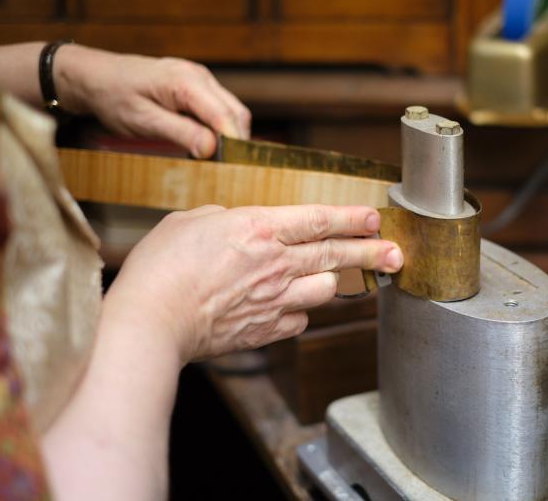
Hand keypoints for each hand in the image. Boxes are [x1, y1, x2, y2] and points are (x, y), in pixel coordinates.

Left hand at [55, 44, 249, 157]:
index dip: (233, 144)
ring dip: (229, 135)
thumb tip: (212, 149)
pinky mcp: (198, 86)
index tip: (231, 169)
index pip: (225, 117)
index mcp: (186, 82)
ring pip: (232, 111)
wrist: (96, 77)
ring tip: (213, 158)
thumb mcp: (143, 121)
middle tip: (224, 169)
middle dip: (236, 142)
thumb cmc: (114, 97)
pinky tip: (205, 143)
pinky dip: (220, 128)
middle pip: (236, 114)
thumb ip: (180, 133)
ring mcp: (201, 79)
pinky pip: (220, 108)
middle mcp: (199, 76)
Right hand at [103, 205, 401, 362]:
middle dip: (371, 252)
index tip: (374, 216)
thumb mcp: (191, 222)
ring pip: (325, 290)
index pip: (319, 219)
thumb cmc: (162, 268)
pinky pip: (298, 320)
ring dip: (330, 282)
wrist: (151, 321)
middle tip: (395, 253)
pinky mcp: (267, 330)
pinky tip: (287, 308)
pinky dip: (297, 313)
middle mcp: (277, 264)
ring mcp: (275, 300)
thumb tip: (237, 225)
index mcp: (260, 230)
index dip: (351, 217)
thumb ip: (224, 219)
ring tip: (332, 277)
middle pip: (336, 256)